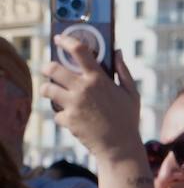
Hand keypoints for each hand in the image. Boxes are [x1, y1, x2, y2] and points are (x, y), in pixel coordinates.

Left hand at [41, 38, 141, 161]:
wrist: (120, 148)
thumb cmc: (128, 120)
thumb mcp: (132, 94)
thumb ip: (123, 71)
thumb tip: (117, 51)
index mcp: (99, 79)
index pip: (78, 50)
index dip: (66, 41)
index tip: (59, 39)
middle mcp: (83, 89)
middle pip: (52, 68)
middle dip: (48, 68)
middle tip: (49, 71)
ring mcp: (73, 104)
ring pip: (47, 89)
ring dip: (48, 90)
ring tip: (53, 94)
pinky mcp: (68, 119)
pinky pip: (56, 113)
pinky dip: (62, 116)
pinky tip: (72, 120)